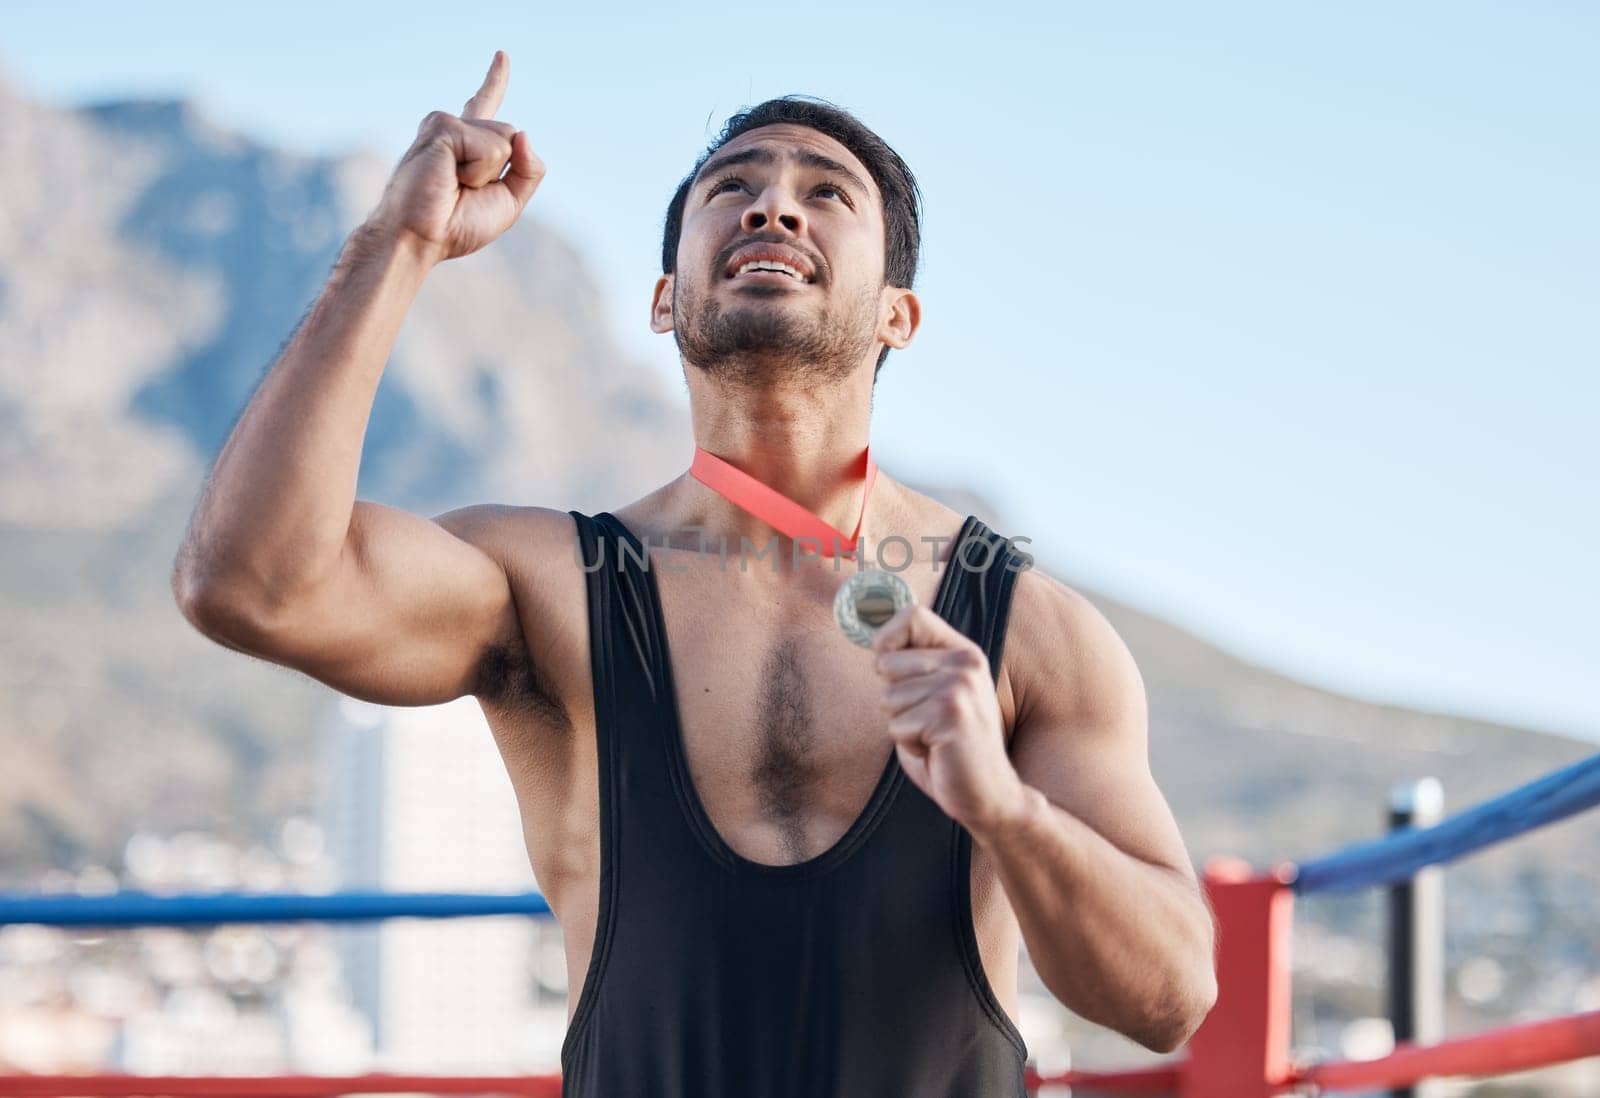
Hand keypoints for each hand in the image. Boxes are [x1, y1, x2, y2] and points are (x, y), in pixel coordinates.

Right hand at [366, 50, 545, 265]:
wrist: (419, 238)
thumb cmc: (456, 225)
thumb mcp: (509, 203)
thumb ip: (529, 170)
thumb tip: (524, 132)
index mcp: (468, 143)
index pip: (485, 104)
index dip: (494, 81)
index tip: (501, 56)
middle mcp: (455, 129)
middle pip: (513, 136)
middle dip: (502, 173)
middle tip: (461, 191)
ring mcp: (446, 125)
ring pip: (506, 140)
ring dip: (489, 175)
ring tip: (453, 184)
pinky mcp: (442, 127)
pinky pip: (491, 148)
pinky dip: (479, 172)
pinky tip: (449, 177)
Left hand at [871, 605, 1028, 834]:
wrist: (988, 794)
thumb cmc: (949, 749)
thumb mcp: (932, 698)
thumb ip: (912, 670)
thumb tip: (874, 647)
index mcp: (962, 653)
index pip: (911, 615)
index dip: (886, 639)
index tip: (891, 669)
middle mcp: (964, 662)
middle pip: (886, 662)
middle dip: (892, 700)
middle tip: (926, 721)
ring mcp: (959, 686)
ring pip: (887, 699)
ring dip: (901, 726)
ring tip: (934, 738)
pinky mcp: (950, 714)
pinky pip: (897, 725)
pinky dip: (909, 744)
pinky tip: (937, 751)